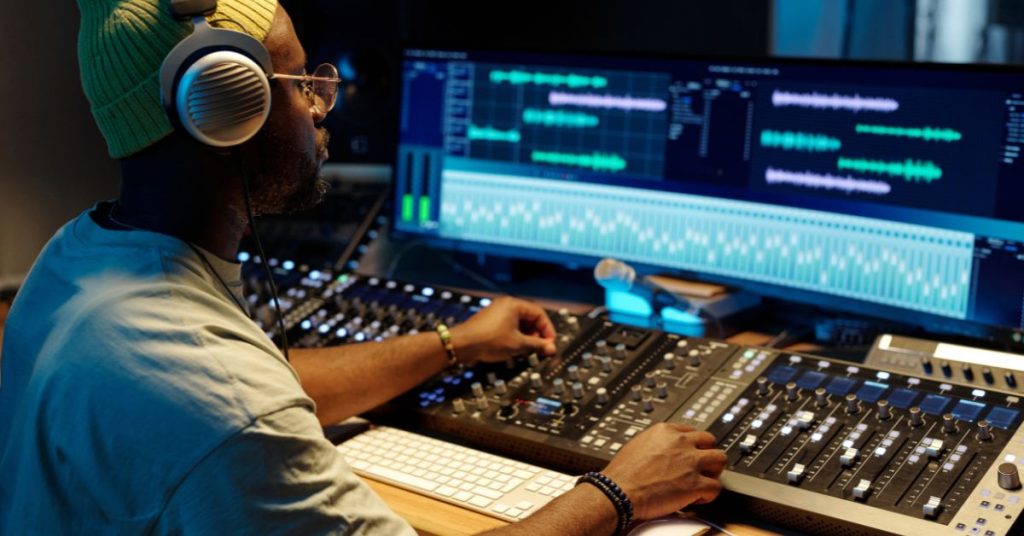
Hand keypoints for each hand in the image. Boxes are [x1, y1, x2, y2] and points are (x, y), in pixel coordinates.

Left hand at [450, 297, 556, 363]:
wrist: (462, 345)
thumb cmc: (488, 341)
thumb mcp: (518, 344)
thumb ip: (537, 345)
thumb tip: (551, 348)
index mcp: (513, 304)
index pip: (539, 313)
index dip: (547, 329)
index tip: (550, 343)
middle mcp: (505, 305)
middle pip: (529, 317)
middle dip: (537, 333)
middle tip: (540, 347)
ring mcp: (497, 313)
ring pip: (519, 323)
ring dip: (527, 336)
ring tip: (528, 349)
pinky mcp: (490, 322)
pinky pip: (509, 326)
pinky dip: (516, 336)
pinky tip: (515, 348)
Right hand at [600, 423, 725, 519]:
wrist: (619, 491)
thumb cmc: (622, 473)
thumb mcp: (637, 445)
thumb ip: (656, 444)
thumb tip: (662, 452)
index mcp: (665, 431)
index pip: (691, 430)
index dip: (692, 444)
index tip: (691, 452)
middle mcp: (681, 443)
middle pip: (710, 440)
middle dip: (707, 453)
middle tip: (701, 466)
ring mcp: (690, 462)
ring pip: (720, 459)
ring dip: (714, 471)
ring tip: (703, 480)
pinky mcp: (695, 484)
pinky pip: (716, 487)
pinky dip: (709, 494)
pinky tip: (697, 498)